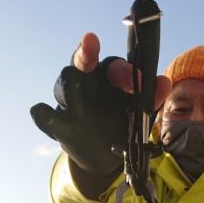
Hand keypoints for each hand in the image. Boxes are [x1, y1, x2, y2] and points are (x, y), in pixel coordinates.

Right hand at [30, 33, 170, 196]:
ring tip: (72, 82)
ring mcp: (71, 103)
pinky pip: (45, 117)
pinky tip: (40, 110)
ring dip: (68, 80)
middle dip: (86, 54)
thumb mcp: (140, 114)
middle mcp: (88, 83)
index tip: (140, 82)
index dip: (125, 71)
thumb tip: (164, 83)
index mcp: (110, 77)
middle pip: (83, 62)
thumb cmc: (124, 126)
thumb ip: (151, 98)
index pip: (114, 66)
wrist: (109, 159)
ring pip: (64, 83)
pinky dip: (42, 113)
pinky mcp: (60, 126)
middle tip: (91, 43)